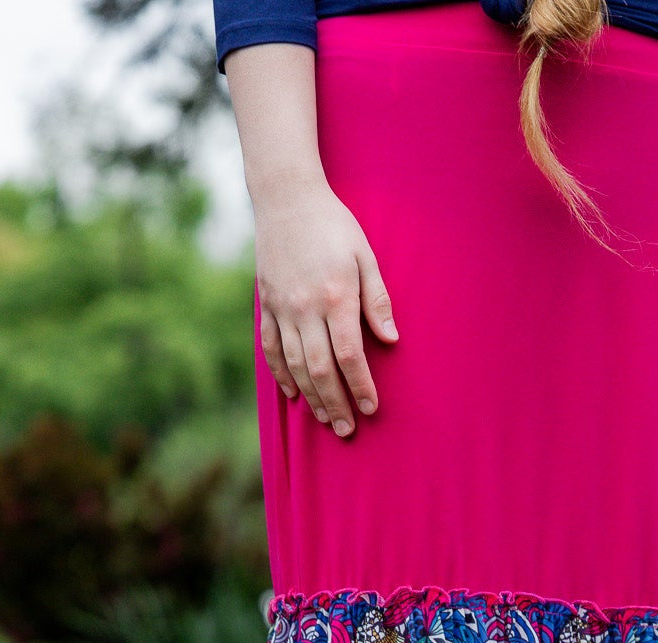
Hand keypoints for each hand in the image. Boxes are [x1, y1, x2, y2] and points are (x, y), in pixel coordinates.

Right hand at [253, 183, 398, 436]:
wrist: (286, 198)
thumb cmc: (334, 226)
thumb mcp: (366, 256)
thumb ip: (377, 301)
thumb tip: (391, 341)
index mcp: (336, 296)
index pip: (349, 355)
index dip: (360, 386)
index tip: (370, 408)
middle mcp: (305, 307)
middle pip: (321, 369)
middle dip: (335, 403)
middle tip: (347, 429)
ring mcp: (282, 308)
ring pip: (296, 364)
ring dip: (311, 396)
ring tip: (325, 419)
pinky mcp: (266, 305)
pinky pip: (272, 348)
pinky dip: (282, 374)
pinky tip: (294, 394)